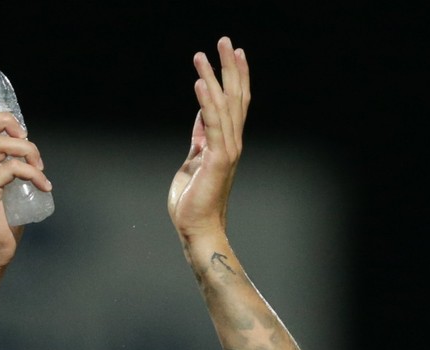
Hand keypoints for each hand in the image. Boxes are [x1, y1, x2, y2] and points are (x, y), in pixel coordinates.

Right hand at [0, 70, 51, 267]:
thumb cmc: (0, 220)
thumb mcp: (3, 185)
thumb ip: (7, 164)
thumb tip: (29, 148)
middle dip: (7, 120)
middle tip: (26, 138)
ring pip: (1, 144)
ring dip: (28, 150)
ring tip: (40, 167)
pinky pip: (13, 169)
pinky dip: (34, 174)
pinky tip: (44, 186)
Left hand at [168, 36, 249, 246]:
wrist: (197, 229)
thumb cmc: (193, 201)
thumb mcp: (194, 160)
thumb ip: (200, 138)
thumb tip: (201, 116)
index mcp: (227, 142)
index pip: (235, 102)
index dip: (236, 76)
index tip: (234, 53)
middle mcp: (232, 143)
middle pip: (235, 97)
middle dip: (230, 67)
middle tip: (225, 41)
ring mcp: (227, 151)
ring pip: (223, 106)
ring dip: (213, 78)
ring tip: (203, 54)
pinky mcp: (217, 160)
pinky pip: (212, 126)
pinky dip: (206, 103)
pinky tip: (200, 84)